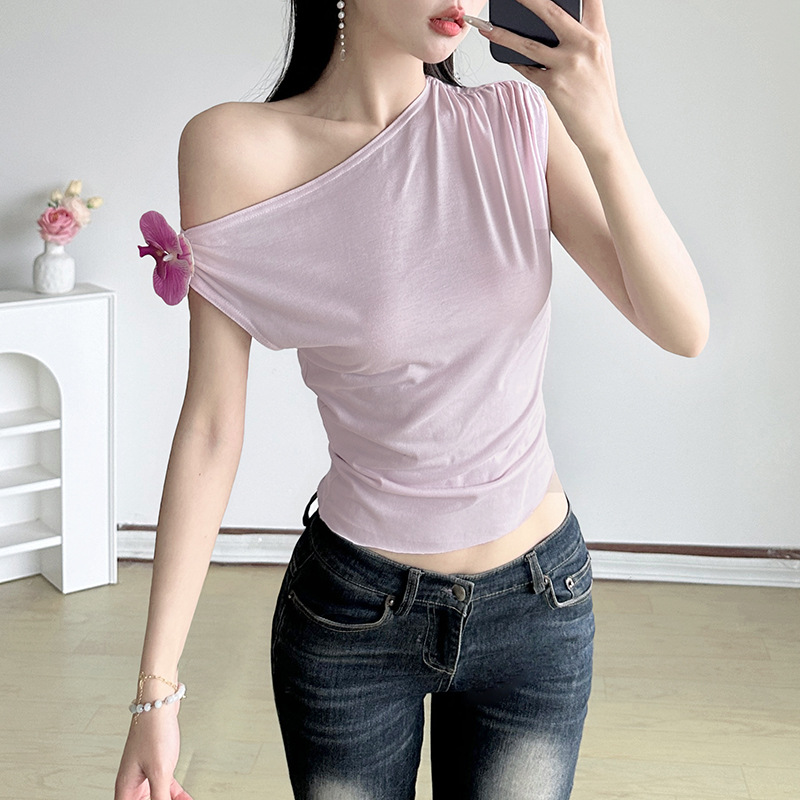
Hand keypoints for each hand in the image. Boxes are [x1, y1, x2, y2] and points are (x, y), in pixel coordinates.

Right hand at [114, 706, 192, 799]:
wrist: (160, 703)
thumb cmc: (154, 732)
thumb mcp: (160, 772)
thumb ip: (160, 798)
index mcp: (125, 788)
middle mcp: (132, 782)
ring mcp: (145, 773)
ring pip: (157, 798)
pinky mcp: (157, 764)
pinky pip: (166, 787)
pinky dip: (176, 795)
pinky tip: (187, 798)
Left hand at [477, 0, 624, 155]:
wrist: (603, 131)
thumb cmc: (598, 95)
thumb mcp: (598, 58)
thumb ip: (581, 37)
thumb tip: (549, 24)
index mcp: (599, 35)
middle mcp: (585, 45)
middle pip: (550, 10)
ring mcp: (569, 64)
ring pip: (528, 42)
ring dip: (502, 33)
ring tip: (485, 27)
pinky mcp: (554, 85)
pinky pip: (527, 69)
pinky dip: (514, 62)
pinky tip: (504, 54)